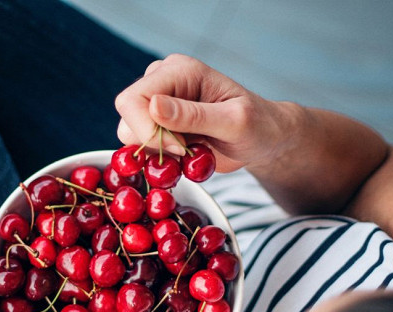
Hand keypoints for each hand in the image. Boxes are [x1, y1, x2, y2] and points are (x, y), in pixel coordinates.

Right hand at [115, 53, 390, 215]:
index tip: (178, 150)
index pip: (133, 99)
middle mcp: (163, 82)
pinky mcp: (158, 126)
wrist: (265, 140)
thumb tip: (153, 106)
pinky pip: (141, 149)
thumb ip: (194, 115)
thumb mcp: (234, 121)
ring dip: (158, 155)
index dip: (147, 131)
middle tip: (187, 154)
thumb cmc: (258, 125)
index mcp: (179, 70)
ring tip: (192, 154)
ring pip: (130, 136)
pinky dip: (161, 161)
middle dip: (153, 145)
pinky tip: (187, 158)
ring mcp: (158, 105)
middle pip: (127, 118)